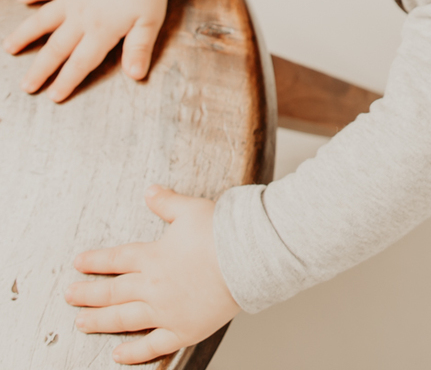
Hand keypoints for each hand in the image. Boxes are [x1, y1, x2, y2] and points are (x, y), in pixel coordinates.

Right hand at [3, 0, 167, 100]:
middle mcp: (81, 17)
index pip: (81, 62)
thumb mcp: (150, 22)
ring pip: (42, 20)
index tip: (53, 96)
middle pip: (57, 48)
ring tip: (10, 48)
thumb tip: (135, 75)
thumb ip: (139, 49)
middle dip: (40, 69)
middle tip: (26, 86)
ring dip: (25, 34)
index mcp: (102, 30)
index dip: (67, 80)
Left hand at [67, 186, 239, 364]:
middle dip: (87, 293)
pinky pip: (151, 345)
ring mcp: (165, 311)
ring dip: (99, 321)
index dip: (95, 261)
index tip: (78, 263)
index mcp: (153, 256)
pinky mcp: (182, 329)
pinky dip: (133, 352)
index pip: (116, 259)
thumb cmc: (223, 233)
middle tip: (70, 295)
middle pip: (112, 291)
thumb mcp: (191, 209)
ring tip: (81, 323)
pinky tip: (118, 354)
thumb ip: (167, 203)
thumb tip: (150, 191)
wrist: (248, 257)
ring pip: (123, 318)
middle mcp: (153, 286)